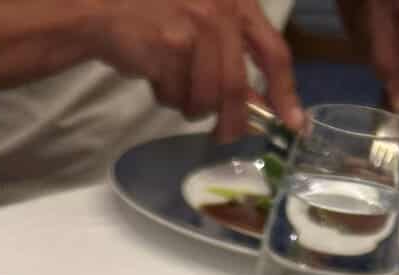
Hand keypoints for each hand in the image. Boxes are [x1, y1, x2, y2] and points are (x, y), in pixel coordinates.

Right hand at [93, 0, 301, 142]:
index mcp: (237, 1)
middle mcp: (221, 10)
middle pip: (237, 87)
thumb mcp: (203, 22)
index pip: (274, 52)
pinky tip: (154, 76)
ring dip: (190, 106)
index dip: (286, 93)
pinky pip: (178, 95)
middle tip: (225, 137)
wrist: (104, 6)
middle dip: (232, 122)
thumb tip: (257, 105)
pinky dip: (166, 97)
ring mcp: (196, 27)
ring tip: (174, 89)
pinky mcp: (171, 46)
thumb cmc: (155, 15)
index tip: (295, 124)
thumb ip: (232, 55)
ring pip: (206, 97)